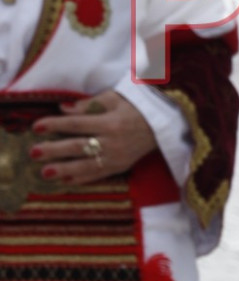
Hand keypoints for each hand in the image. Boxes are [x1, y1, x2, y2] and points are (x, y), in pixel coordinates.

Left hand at [32, 91, 153, 181]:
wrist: (162, 125)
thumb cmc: (136, 107)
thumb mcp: (114, 98)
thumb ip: (88, 104)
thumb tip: (62, 108)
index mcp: (110, 121)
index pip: (77, 124)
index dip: (56, 125)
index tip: (36, 127)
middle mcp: (113, 141)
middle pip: (79, 147)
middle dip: (54, 150)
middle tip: (33, 153)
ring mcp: (117, 157)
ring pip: (86, 165)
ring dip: (64, 170)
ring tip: (44, 172)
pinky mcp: (120, 167)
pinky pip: (98, 175)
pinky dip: (81, 179)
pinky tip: (64, 181)